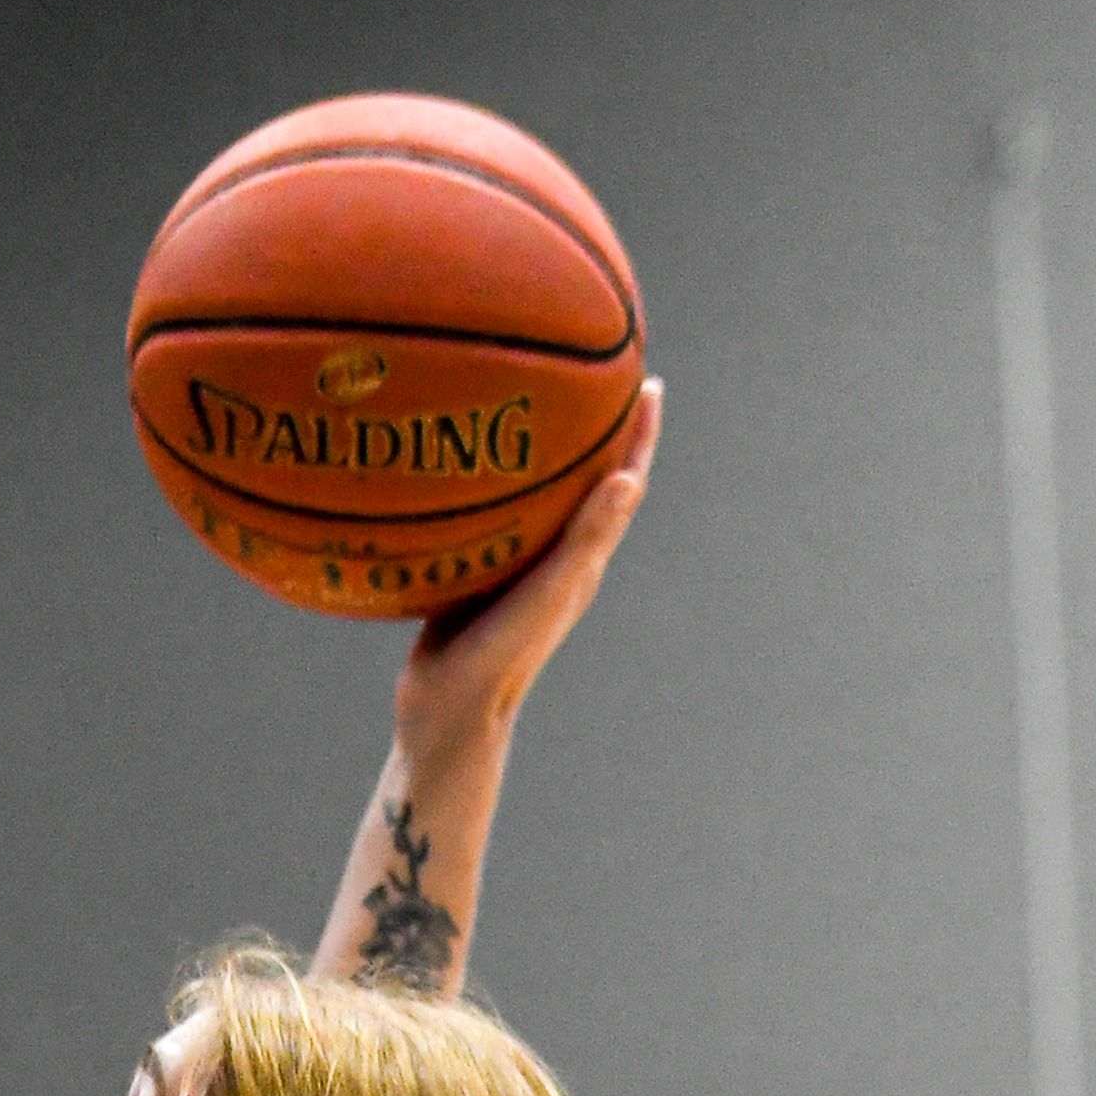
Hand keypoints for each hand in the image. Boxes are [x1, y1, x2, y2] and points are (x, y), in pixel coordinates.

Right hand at [396, 374, 662, 759]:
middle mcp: (556, 562)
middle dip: (595, 433)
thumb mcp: (548, 595)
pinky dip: (481, 490)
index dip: (640, 435)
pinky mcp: (475, 581)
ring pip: (535, 501)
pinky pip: (484, 522)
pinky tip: (451, 470)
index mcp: (584, 562)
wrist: (447, 716)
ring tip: (525, 411)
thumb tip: (630, 477)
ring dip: (540, 458)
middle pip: (585, 484)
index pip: (623, 484)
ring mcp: (515, 573)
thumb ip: (585, 541)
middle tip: (594, 380)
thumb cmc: (502, 658)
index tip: (649, 385)